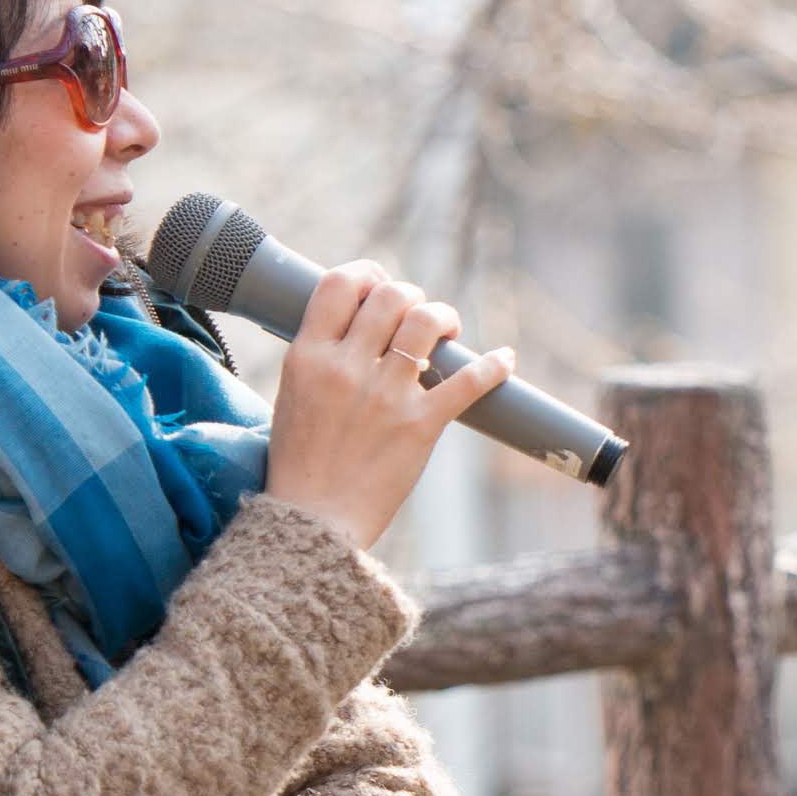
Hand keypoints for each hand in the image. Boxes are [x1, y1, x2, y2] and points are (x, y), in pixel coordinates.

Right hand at [263, 259, 519, 553]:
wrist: (312, 523)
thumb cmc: (300, 463)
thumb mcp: (291, 396)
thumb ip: (321, 357)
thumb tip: (358, 326)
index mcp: (307, 356)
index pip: (340, 283)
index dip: (368, 272)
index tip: (380, 283)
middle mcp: (346, 368)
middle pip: (391, 296)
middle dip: (411, 295)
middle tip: (418, 314)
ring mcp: (385, 395)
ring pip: (426, 322)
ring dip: (444, 316)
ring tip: (448, 330)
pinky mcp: (420, 425)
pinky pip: (468, 381)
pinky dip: (494, 365)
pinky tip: (505, 359)